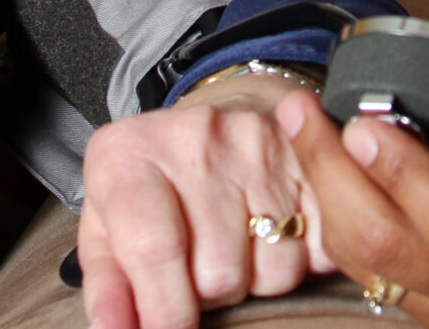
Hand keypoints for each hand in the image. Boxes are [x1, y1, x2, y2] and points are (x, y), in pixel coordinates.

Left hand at [76, 75, 328, 328]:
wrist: (211, 120)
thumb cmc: (151, 185)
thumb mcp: (107, 226)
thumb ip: (106, 283)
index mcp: (129, 156)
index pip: (152, 249)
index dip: (164, 310)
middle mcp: (193, 138)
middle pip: (219, 272)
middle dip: (210, 293)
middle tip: (198, 268)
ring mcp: (255, 142)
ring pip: (276, 268)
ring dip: (257, 278)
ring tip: (235, 246)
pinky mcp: (305, 155)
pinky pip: (322, 246)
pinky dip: (304, 258)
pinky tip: (275, 235)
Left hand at [277, 49, 428, 328]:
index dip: (406, 173)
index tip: (368, 119)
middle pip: (395, 254)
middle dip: (333, 177)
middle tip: (303, 109)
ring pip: (375, 273)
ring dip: (328, 197)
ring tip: (308, 127)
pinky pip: (383, 281)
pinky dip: (351, 223)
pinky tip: (342, 171)